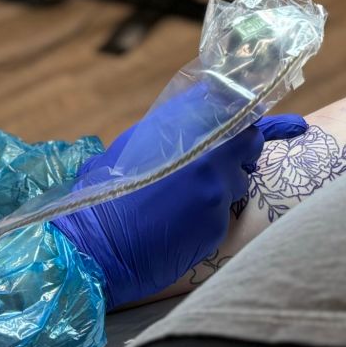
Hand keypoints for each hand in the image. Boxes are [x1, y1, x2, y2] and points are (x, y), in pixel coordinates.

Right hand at [52, 107, 305, 308]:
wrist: (97, 244)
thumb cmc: (101, 195)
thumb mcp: (128, 149)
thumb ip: (165, 135)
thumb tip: (187, 131)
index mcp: (177, 123)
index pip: (229, 102)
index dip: (238, 111)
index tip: (241, 119)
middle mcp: (202, 147)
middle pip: (249, 137)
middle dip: (243, 149)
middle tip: (231, 161)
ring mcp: (213, 183)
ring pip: (241, 178)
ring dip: (227, 186)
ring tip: (194, 201)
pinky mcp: (217, 219)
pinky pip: (227, 212)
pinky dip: (213, 216)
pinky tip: (185, 225)